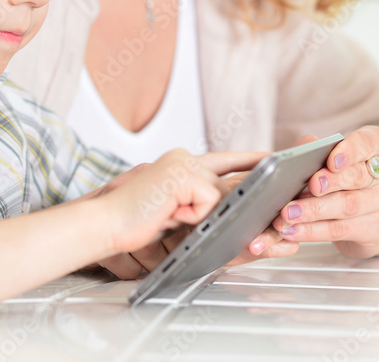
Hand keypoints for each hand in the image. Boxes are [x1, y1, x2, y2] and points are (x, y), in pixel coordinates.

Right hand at [100, 149, 265, 257]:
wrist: (106, 223)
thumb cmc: (134, 223)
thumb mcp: (176, 212)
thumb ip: (201, 205)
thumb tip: (235, 210)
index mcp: (182, 165)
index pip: (223, 159)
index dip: (249, 159)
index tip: (271, 156)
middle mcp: (185, 159)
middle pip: (227, 184)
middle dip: (235, 203)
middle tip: (202, 216)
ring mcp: (185, 163)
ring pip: (220, 196)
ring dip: (199, 216)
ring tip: (169, 215)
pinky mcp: (184, 174)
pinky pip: (209, 203)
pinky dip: (192, 216)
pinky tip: (168, 213)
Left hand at [271, 127, 378, 257]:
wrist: (371, 211)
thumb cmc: (347, 174)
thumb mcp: (337, 155)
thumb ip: (318, 150)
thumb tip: (300, 152)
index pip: (367, 143)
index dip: (350, 152)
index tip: (332, 161)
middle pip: (359, 177)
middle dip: (332, 182)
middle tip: (310, 185)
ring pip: (347, 206)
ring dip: (315, 210)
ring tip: (289, 213)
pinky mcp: (376, 230)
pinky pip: (340, 230)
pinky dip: (313, 231)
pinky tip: (293, 230)